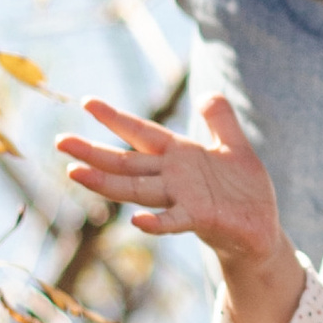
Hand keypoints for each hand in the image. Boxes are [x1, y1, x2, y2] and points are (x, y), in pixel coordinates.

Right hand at [56, 94, 303, 322]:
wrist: (261, 229)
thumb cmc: (245, 190)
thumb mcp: (235, 146)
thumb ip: (221, 120)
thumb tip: (207, 93)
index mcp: (180, 155)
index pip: (142, 133)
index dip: (116, 119)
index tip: (87, 102)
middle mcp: (173, 177)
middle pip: (126, 162)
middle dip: (93, 153)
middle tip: (60, 141)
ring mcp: (182, 199)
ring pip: (137, 189)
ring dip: (106, 183)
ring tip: (75, 173)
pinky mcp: (199, 218)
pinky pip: (173, 220)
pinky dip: (156, 222)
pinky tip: (136, 221)